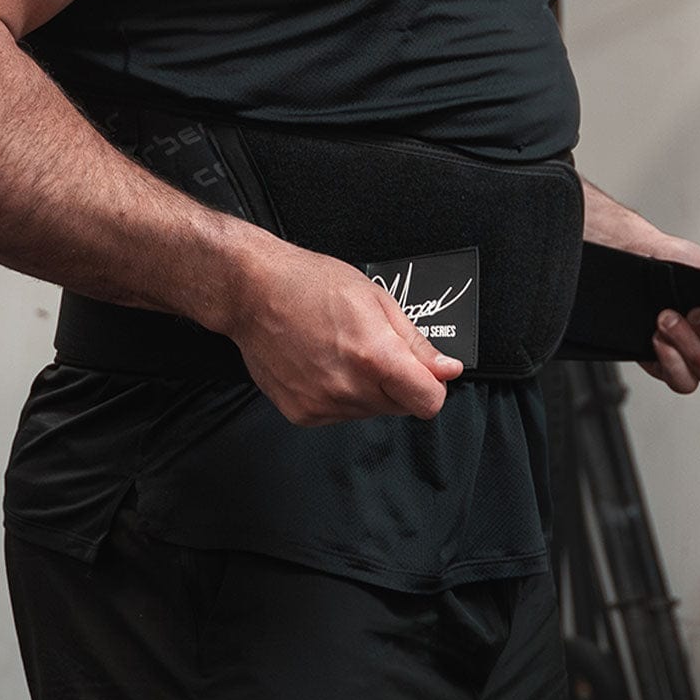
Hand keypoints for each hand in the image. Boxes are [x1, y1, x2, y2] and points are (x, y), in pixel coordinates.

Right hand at [228, 242, 462, 426]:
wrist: (252, 292)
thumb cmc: (308, 284)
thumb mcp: (375, 299)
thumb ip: (415, 343)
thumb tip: (447, 369)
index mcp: (374, 356)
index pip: (429, 401)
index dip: (431, 385)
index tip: (422, 371)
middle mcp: (349, 388)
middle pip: (400, 407)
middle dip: (396, 382)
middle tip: (369, 347)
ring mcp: (322, 404)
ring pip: (369, 411)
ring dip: (365, 389)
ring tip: (339, 351)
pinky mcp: (302, 414)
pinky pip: (339, 415)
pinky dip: (337, 395)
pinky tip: (320, 364)